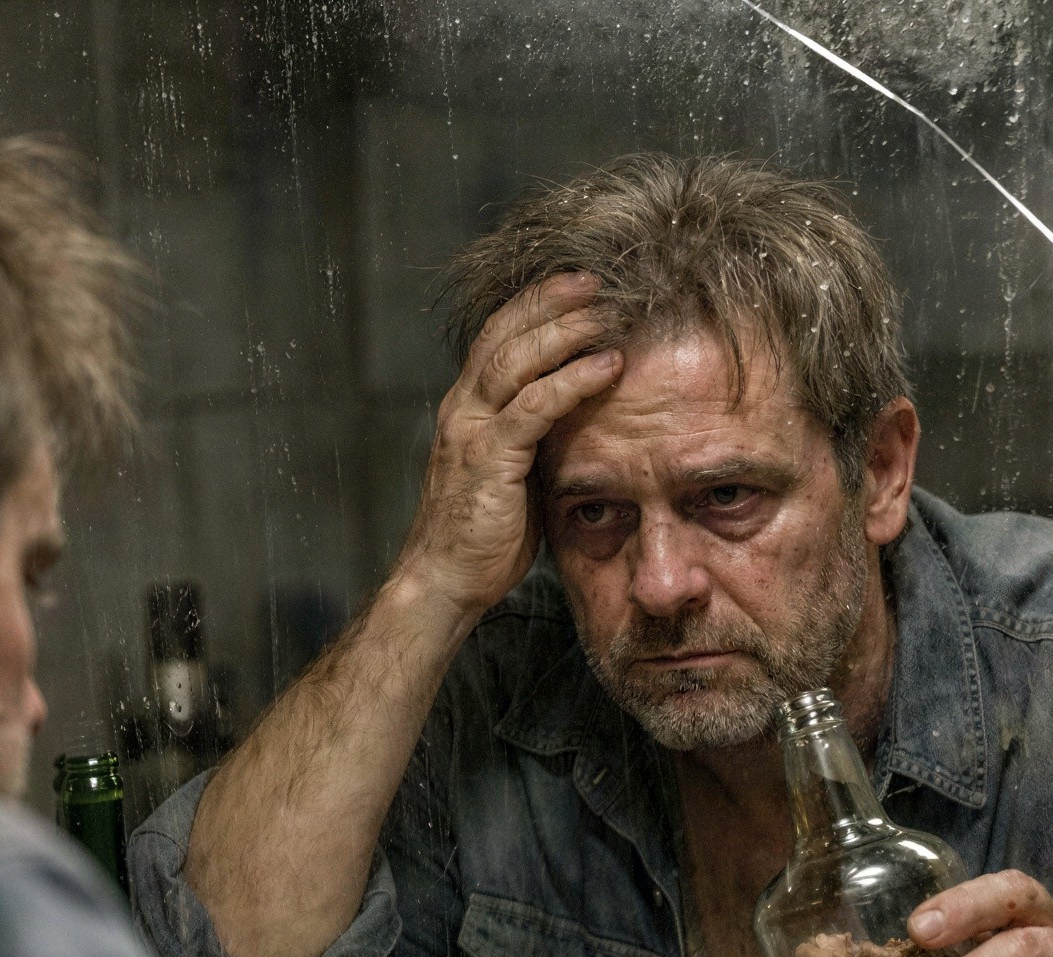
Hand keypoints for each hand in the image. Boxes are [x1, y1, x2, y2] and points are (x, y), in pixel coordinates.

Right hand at [391, 273, 625, 616]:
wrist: (446, 581)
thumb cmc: (483, 535)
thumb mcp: (512, 473)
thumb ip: (534, 438)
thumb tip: (579, 418)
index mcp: (465, 409)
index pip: (496, 338)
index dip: (534, 306)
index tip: (575, 285)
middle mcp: (461, 409)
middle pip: (504, 334)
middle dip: (550, 301)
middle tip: (596, 280)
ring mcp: (471, 431)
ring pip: (517, 360)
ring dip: (566, 330)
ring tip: (607, 312)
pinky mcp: (488, 458)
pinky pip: (534, 406)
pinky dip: (573, 380)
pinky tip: (607, 366)